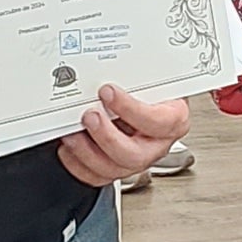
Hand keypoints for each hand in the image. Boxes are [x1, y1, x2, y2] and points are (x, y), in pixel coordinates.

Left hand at [55, 82, 183, 185]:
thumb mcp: (150, 76)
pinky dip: (77, 163)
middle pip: (136, 155)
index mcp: (172, 120)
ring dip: (87, 151)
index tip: (108, 91)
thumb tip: (113, 65)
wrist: (142, 101)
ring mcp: (136, 158)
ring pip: (114, 169)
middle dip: (107, 136)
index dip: (131, 109)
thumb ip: (136, 75)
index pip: (159, 122)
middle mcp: (155, 144)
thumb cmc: (149, 90)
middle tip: (90, 116)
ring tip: (72, 132)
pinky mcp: (115, 168)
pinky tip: (70, 147)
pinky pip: (96, 176)